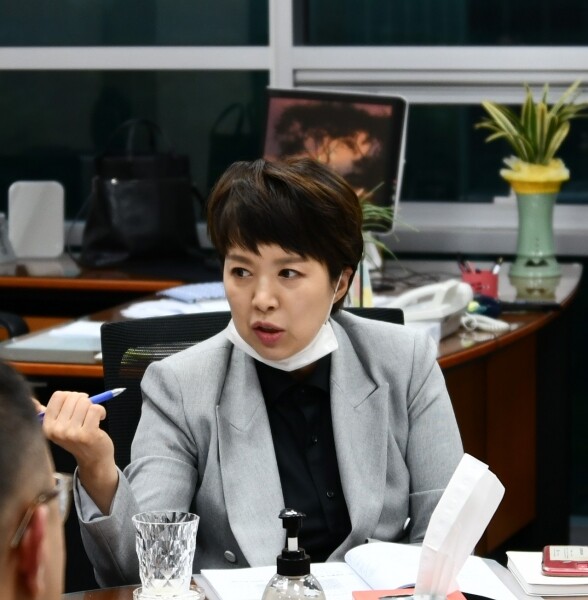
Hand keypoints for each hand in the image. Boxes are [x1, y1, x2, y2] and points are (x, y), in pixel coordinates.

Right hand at [40, 391, 117, 513]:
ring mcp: (71, 433)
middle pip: (73, 397)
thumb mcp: (59, 428)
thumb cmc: (78, 438)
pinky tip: (100, 419)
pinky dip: (101, 411)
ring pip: (85, 402)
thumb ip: (50, 414)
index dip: (71, 395)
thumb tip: (34, 402)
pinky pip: (96, 409)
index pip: (58, 396)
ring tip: (92, 418)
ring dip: (93, 407)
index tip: (77, 403)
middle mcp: (57, 430)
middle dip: (83, 400)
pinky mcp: (88, 434)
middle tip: (86, 411)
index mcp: (47, 426)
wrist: (93, 459)